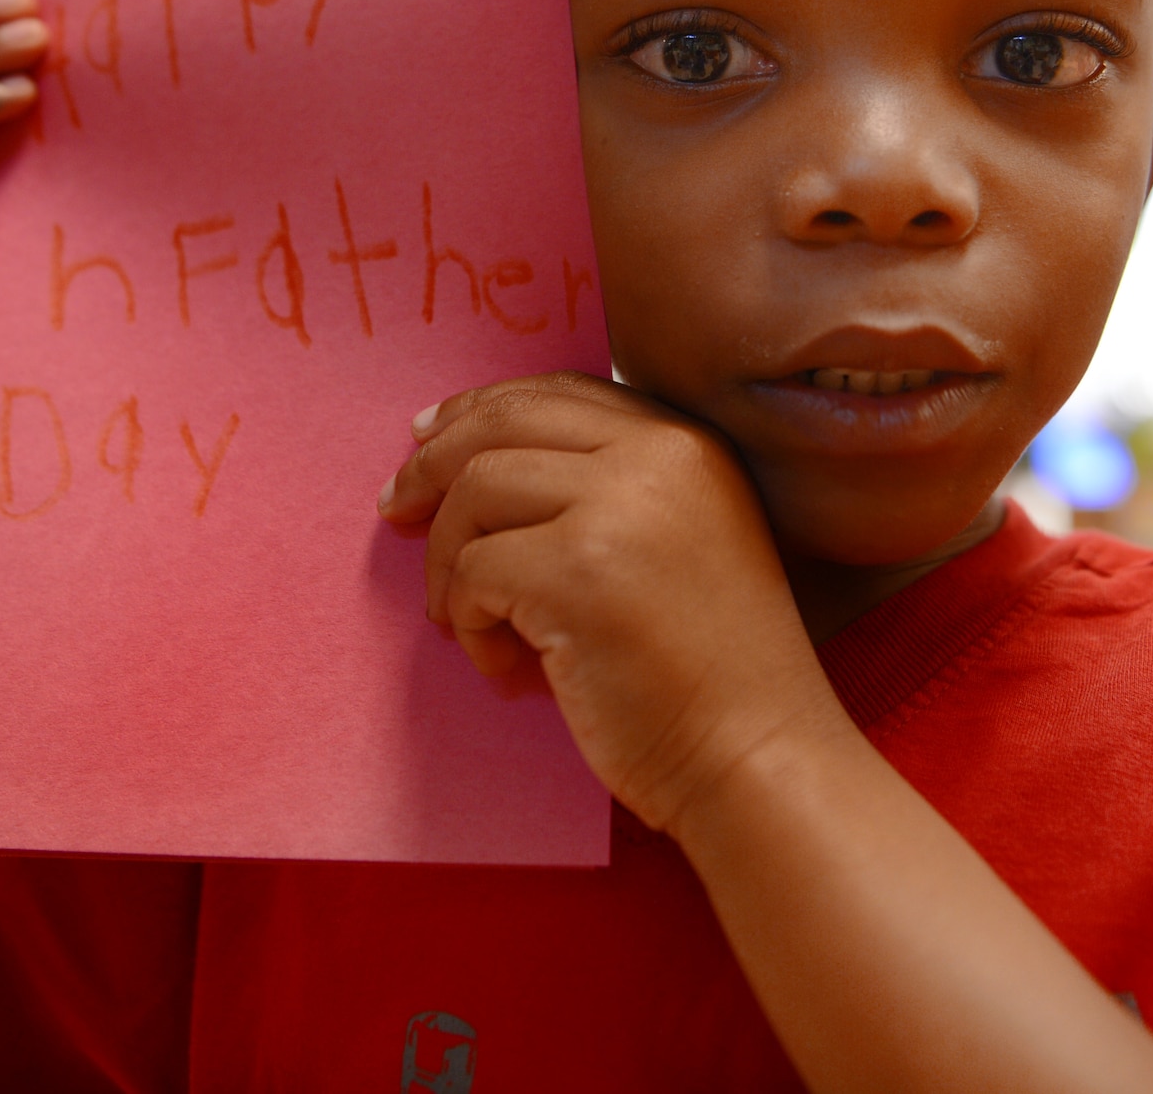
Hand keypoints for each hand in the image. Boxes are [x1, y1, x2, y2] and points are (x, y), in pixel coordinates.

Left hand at [377, 372, 849, 834]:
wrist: (757, 757)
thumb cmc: (709, 672)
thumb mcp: (680, 542)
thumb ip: (605, 492)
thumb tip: (467, 462)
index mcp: (688, 443)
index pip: (557, 394)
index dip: (480, 411)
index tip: (428, 438)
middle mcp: (658, 457)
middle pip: (503, 424)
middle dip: (432, 465)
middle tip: (394, 509)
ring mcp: (617, 509)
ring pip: (474, 492)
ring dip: (447, 560)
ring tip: (463, 620)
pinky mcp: (576, 573)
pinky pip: (473, 571)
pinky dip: (467, 620)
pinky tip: (505, 665)